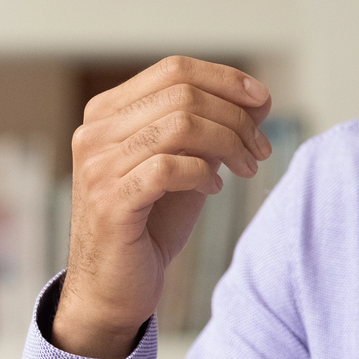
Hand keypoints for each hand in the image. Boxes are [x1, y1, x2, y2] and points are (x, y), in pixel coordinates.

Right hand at [55, 56, 272, 357]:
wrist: (115, 288)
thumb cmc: (152, 223)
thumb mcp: (187, 164)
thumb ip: (213, 128)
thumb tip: (260, 97)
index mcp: (108, 113)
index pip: (174, 70)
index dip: (226, 79)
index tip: (263, 102)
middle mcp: (95, 132)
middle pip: (182, 94)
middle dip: (235, 118)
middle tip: (260, 150)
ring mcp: (97, 167)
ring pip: (180, 125)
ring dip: (228, 144)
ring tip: (246, 168)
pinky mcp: (109, 203)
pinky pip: (168, 168)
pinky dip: (202, 173)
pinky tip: (213, 189)